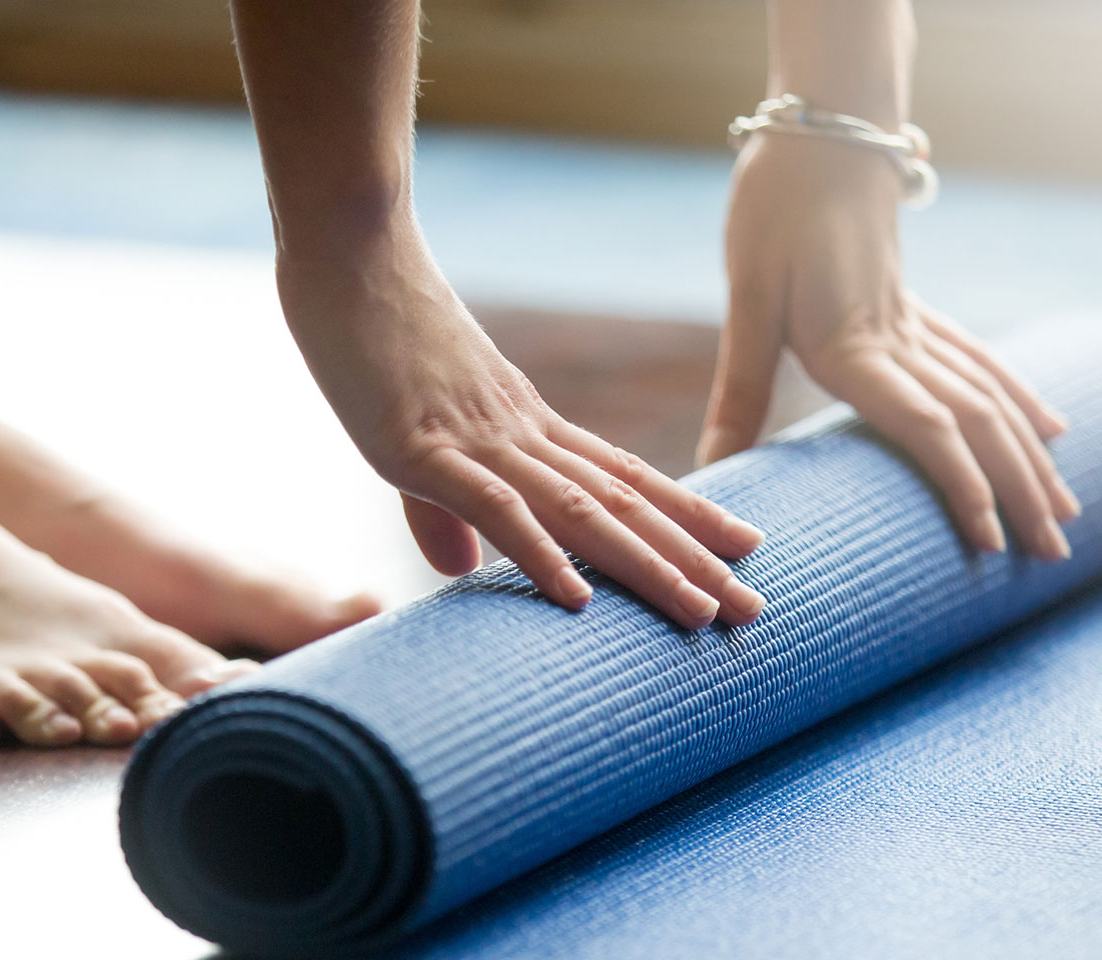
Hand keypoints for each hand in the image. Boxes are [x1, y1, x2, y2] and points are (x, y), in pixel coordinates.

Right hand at [276, 232, 765, 629]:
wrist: (347, 245)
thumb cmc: (372, 328)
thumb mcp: (409, 432)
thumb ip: (439, 507)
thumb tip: (462, 569)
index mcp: (525, 423)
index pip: (624, 475)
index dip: (686, 514)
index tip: (743, 548)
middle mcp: (521, 430)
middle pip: (624, 501)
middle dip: (691, 558)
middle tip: (753, 609)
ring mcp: (477, 436)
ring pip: (582, 509)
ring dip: (645, 564)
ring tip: (703, 612)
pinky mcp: (422, 444)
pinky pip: (494, 505)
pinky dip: (539, 553)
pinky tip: (577, 599)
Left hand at [700, 135, 1080, 558]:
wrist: (820, 136)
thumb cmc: (775, 215)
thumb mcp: (748, 303)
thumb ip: (740, 389)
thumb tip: (713, 470)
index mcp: (857, 347)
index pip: (926, 426)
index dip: (961, 486)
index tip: (990, 544)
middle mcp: (902, 340)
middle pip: (978, 423)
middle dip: (1019, 492)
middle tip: (1054, 557)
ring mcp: (920, 323)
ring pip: (994, 397)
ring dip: (1033, 458)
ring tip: (1069, 514)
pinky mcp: (919, 308)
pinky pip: (986, 361)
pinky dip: (1024, 398)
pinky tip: (1054, 427)